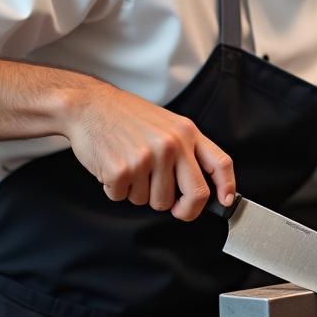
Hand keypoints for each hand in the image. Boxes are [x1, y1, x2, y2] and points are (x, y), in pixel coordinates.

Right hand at [61, 80, 234, 221]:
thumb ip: (187, 150)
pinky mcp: (121, 171)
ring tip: (132, 168)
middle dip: (187, 210)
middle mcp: (171, 145)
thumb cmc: (128, 116)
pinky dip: (118, 190)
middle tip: (176, 209)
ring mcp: (146, 158)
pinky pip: (125, 199)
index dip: (227, 187)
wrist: (90, 106)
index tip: (226, 202)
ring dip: (142, 193)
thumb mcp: (168, 124)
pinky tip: (114, 167)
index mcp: (186, 132)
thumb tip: (203, 186)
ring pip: (156, 202)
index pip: (220, 163)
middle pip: (195, 194)